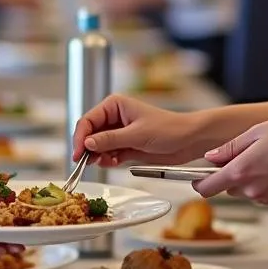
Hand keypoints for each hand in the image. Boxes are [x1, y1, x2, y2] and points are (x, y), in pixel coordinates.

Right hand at [74, 94, 204, 165]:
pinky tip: (112, 162)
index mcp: (115, 105)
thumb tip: (88, 143)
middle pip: (90, 134)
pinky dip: (107, 160)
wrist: (189, 141)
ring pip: (98, 146)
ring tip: (104, 162)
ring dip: (97, 156)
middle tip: (83, 162)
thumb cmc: (169, 129)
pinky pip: (108, 154)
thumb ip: (110, 139)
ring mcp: (120, 133)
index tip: (78, 153)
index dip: (80, 137)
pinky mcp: (126, 146)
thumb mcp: (137, 134)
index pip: (88, 120)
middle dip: (87, 148)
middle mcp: (115, 118)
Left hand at [194, 115, 267, 204]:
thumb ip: (229, 148)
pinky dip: (258, 182)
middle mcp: (251, 189)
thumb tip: (210, 157)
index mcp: (241, 171)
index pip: (207, 188)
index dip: (199, 182)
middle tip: (242, 154)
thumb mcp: (254, 132)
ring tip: (261, 156)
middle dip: (228, 174)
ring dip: (244, 178)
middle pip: (225, 187)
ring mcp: (264, 197)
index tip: (198, 175)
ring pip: (242, 190)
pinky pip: (256, 192)